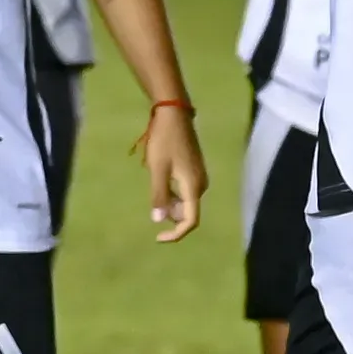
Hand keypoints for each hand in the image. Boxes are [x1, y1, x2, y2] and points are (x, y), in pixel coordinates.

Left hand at [137, 100, 204, 241]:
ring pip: (185, 202)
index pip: (191, 220)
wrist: (174, 116)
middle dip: (169, 214)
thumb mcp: (157, 168)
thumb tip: (158, 221)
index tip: (158, 237)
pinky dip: (172, 193)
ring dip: (169, 202)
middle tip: (151, 195)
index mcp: (194, 187)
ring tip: (155, 181)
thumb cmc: (164, 141)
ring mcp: (199, 178)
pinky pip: (184, 191)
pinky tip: (160, 179)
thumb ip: (159, 195)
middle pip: (187, 212)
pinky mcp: (194, 171)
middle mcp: (200, 185)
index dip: (176, 233)